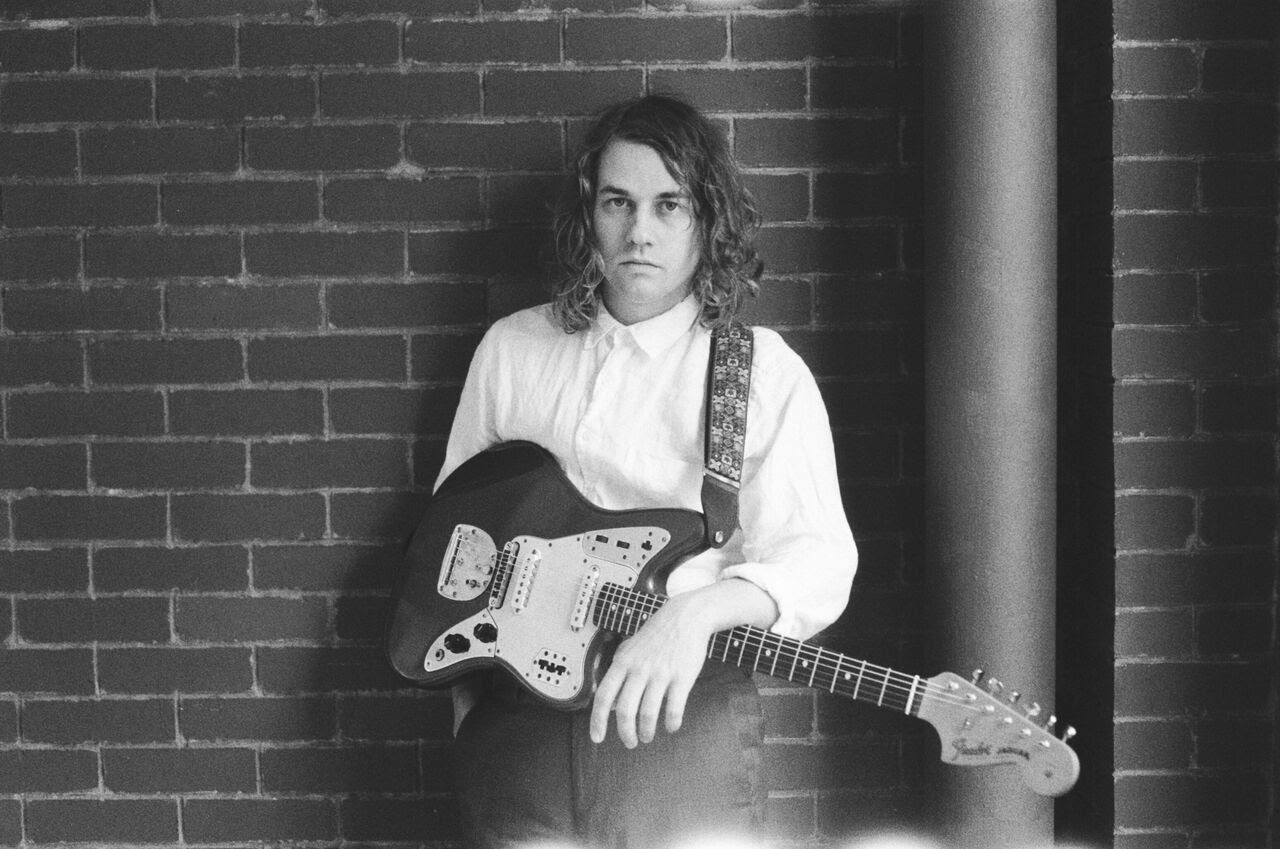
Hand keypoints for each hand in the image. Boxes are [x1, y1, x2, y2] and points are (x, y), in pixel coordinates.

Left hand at [588, 592, 711, 747]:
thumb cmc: (656, 635)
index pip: (603, 696)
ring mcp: (661, 673)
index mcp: (623, 663)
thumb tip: (609, 704)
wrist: (686, 617)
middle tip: (630, 742)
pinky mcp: (682, 677)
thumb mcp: (629, 650)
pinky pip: (674, 708)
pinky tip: (671, 727)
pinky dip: (671, 723)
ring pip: (648, 712)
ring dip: (646, 731)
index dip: (597, 720)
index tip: (597, 738)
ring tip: (647, 736)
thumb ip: (617, 675)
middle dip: (625, 733)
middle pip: (625, 710)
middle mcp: (639, 669)